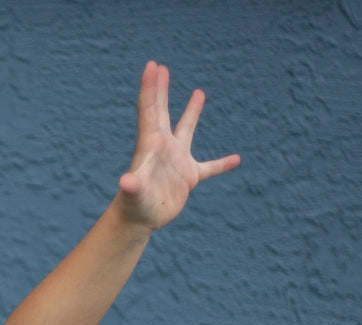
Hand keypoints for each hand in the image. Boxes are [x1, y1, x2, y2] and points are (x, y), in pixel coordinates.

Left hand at [115, 61, 239, 230]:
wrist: (139, 222)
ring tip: (198, 92)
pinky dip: (222, 164)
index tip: (153, 65)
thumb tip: (126, 181)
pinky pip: (209, 167)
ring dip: (192, 112)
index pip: (150, 109)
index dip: (151, 87)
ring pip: (186, 130)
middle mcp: (163, 148)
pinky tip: (236, 159)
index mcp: (151, 144)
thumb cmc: (134, 208)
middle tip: (161, 67)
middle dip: (161, 90)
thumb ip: (132, 186)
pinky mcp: (188, 177)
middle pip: (162, 112)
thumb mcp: (135, 195)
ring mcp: (176, 161)